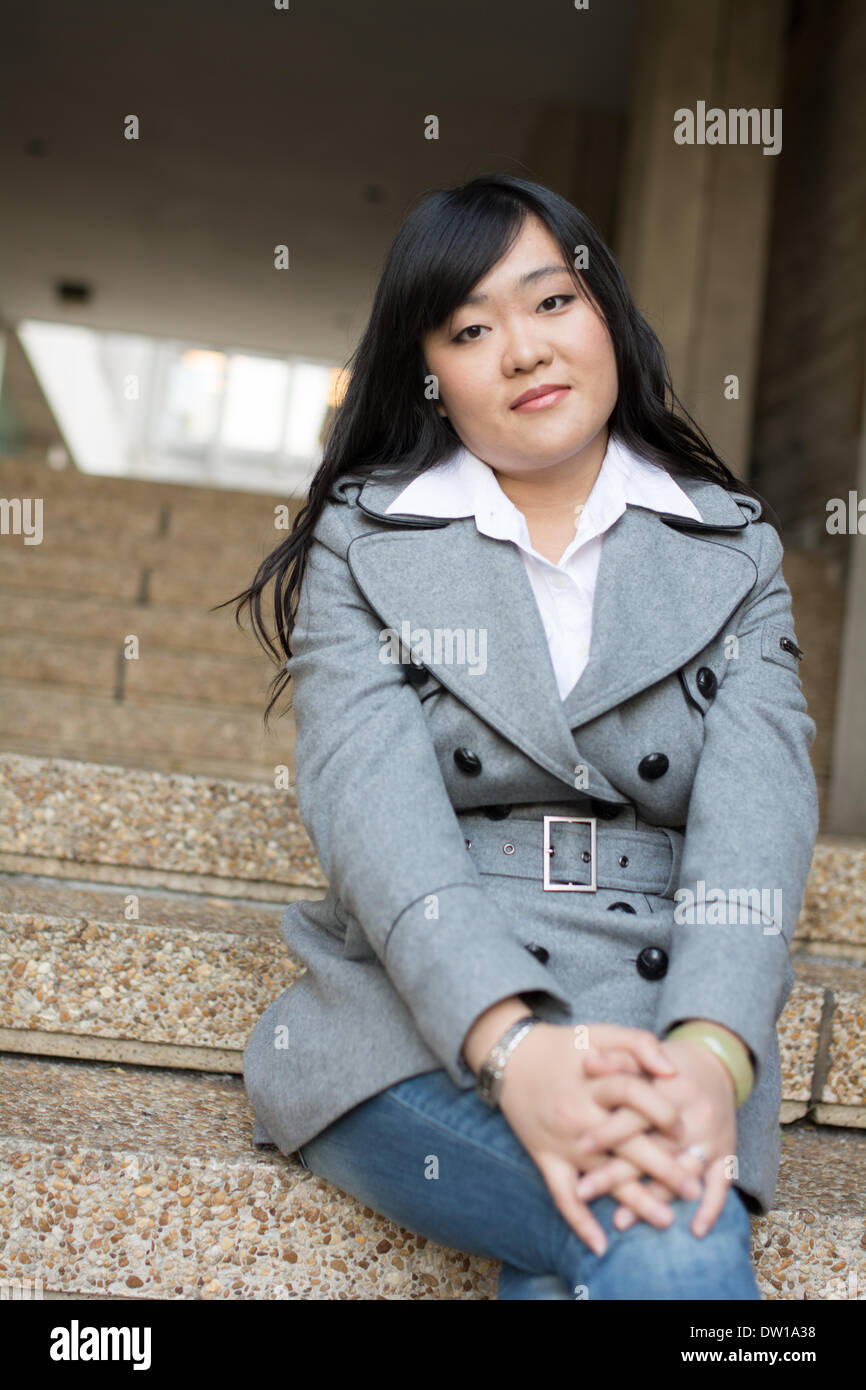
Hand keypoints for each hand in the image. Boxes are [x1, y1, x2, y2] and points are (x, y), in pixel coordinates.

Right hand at [496, 1022, 697, 1253]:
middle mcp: (578, 1114)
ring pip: (602, 1177)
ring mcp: (561, 1141)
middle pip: (625, 1144)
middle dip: (662, 1168)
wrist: (513, 1057)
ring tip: (666, 1219)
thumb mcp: (601, 1032)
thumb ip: (639, 1044)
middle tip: (692, 1188)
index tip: (683, 1129)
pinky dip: (579, 1222)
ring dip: (634, 1200)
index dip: (661, 1111)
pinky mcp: (545, 1158)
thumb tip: (672, 1071)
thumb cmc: (565, 1046)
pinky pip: (561, 1196)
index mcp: (593, 1081)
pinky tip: (600, 1244)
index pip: (633, 1095)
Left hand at [570, 1039, 738, 1237]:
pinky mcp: (728, 1153)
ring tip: (619, 1220)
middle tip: (584, 1191)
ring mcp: (713, 1136)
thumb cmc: (665, 1067)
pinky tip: (694, 1231)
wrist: (714, 1066)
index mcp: (671, 1087)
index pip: (637, 1113)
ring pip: (682, 1173)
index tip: (580, 1147)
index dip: (608, 1131)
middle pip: (654, 1149)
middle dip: (617, 1173)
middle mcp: (695, 1114)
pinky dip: (711, 1210)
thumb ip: (616, 1060)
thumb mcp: (643, 1055)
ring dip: (652, 1199)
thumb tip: (586, 1063)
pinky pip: (723, 1186)